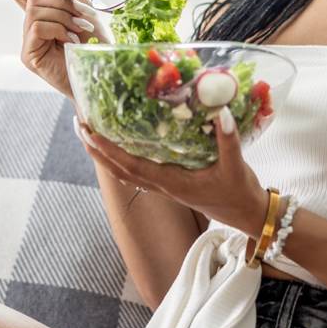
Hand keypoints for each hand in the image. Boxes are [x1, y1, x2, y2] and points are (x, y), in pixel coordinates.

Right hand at [9, 0, 108, 97]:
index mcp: (41, 13)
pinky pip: (37, 27)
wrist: (103, 73)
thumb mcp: (84, 5)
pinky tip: (71, 42)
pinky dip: (58, 29)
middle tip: (80, 16)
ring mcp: (28, 41)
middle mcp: (30, 25)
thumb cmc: (96, 42)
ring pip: (35, 9)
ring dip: (63, 16)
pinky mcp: (29, 55)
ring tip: (79, 31)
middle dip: (61, 1)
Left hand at [73, 105, 269, 237]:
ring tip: (88, 135)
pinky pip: (138, 173)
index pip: (132, 166)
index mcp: (172, 183)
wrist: (248, 215)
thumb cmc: (240, 192)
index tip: (90, 132)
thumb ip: (228, 139)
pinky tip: (118, 148)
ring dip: (104, 156)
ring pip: (125, 173)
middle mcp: (163, 186)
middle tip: (78, 126)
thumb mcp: (237, 165)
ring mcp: (165, 187)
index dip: (109, 150)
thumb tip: (222, 112)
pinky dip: (121, 160)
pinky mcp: (171, 186)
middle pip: (119, 170)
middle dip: (96, 150)